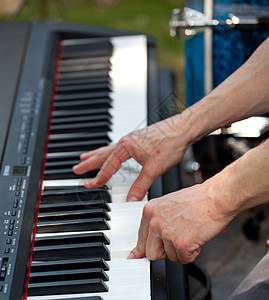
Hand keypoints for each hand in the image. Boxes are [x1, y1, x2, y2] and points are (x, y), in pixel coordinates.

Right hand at [73, 115, 188, 200]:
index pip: (109, 166)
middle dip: (89, 162)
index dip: (99, 178)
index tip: (89, 185)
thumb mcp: (154, 169)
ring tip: (86, 156)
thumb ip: (141, 185)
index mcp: (126, 146)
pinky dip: (110, 151)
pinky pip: (118, 146)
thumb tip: (131, 200)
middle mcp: (126, 141)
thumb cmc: (170, 143)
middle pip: (103, 154)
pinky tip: (112, 153)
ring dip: (97, 154)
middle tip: (76, 167)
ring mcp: (132, 138)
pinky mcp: (138, 139)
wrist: (183, 129)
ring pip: (109, 148)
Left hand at [128, 182, 233, 263]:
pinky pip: (184, 260)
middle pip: (151, 253)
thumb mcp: (168, 205)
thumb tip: (149, 239)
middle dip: (164, 252)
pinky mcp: (181, 243)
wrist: (216, 197)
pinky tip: (197, 238)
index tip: (136, 257)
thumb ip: (156, 220)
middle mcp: (155, 222)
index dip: (142, 249)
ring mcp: (166, 233)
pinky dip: (192, 253)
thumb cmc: (198, 199)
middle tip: (177, 242)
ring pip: (169, 258)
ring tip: (190, 233)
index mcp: (150, 210)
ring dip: (181, 251)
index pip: (141, 238)